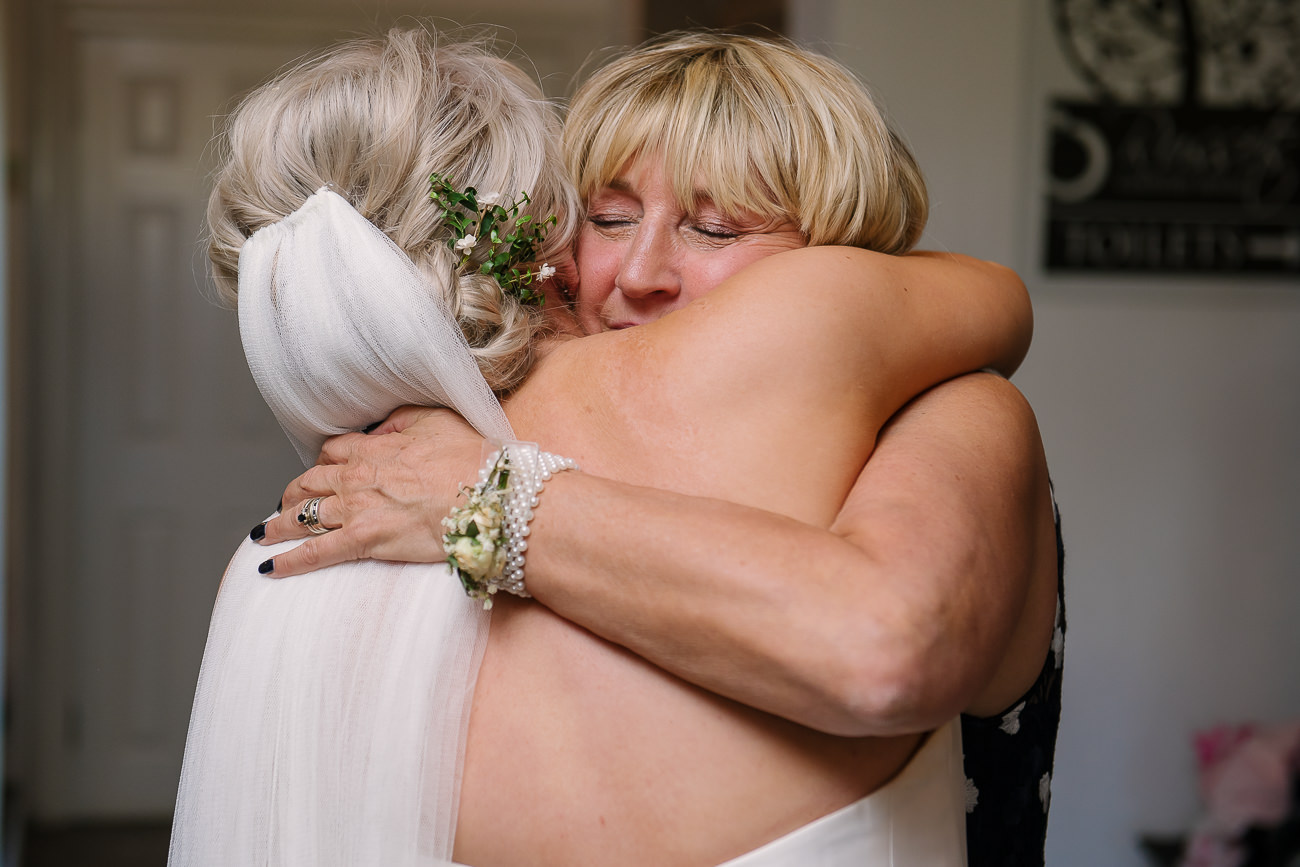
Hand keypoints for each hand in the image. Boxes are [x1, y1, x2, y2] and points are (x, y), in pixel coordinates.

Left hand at [254, 406, 487, 576]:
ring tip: (265, 533)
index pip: (332, 452)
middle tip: (285, 503)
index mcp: (373, 447)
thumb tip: (381, 426)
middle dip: (291, 492)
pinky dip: (289, 561)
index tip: (321, 471)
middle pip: (307, 481)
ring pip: (301, 515)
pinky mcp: (363, 541)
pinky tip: (269, 567)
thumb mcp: (437, 420)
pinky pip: (315, 552)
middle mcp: (356, 477)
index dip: (323, 462)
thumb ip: (403, 419)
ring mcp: (356, 509)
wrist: (485, 496)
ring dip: (278, 524)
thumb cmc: (470, 459)